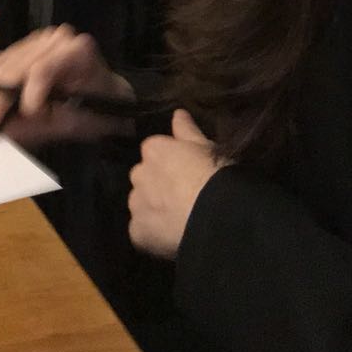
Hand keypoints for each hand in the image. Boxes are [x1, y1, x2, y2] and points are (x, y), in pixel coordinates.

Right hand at [0, 24, 134, 145]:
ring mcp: (41, 39)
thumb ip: (37, 126)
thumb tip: (3, 132)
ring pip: (5, 63)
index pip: (44, 68)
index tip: (23, 116)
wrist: (108, 97)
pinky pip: (3, 61)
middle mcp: (57, 39)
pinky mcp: (29, 46)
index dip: (30, 92)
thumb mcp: (72, 124)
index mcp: (76, 52)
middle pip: (17, 67)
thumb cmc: (97, 111)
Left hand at [128, 108, 224, 259]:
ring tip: (178, 221)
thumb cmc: (215, 175)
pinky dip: (152, 235)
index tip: (186, 175)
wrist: (216, 215)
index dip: (171, 166)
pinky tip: (171, 238)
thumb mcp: (207, 147)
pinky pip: (141, 232)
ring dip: (153, 211)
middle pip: (145, 179)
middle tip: (182, 199)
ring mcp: (136, 204)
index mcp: (153, 150)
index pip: (155, 153)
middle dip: (157, 187)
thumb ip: (186, 130)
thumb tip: (177, 112)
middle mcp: (138, 173)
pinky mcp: (137, 232)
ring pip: (141, 205)